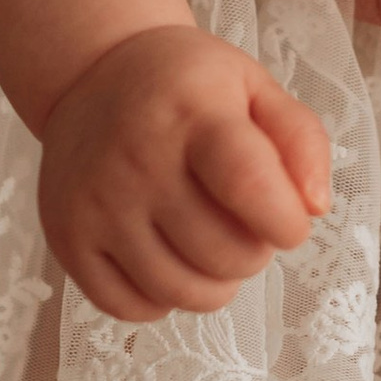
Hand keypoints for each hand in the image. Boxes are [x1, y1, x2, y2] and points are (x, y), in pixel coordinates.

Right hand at [37, 24, 331, 321]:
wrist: (91, 72)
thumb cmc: (188, 87)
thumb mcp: (254, 85)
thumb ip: (301, 140)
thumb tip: (314, 209)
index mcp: (192, 114)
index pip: (250, 187)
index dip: (286, 223)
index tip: (290, 222)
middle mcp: (136, 161)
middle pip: (223, 254)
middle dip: (255, 253)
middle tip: (245, 225)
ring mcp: (95, 204)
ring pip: (180, 292)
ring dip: (216, 284)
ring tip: (213, 246)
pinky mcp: (66, 238)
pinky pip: (130, 307)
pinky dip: (163, 299)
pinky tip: (168, 259)